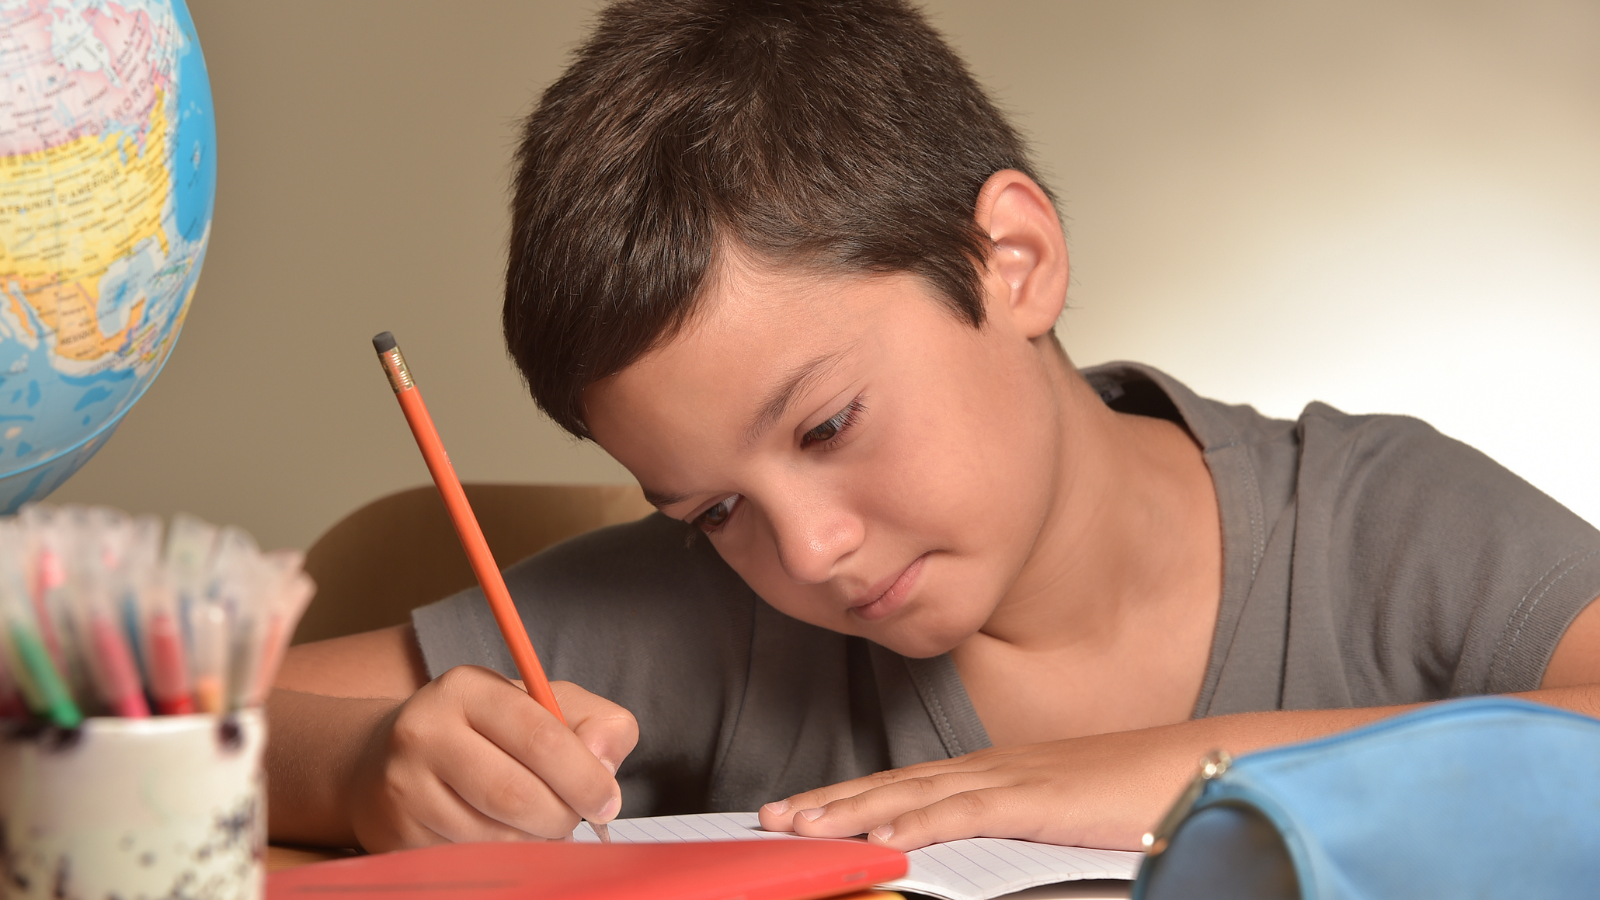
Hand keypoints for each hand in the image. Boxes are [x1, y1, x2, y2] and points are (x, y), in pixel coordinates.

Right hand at [347, 665, 637, 850]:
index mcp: (468, 689)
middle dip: (561, 816)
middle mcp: (425, 731)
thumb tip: (606, 766)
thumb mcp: (543, 705)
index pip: (542, 738)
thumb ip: (595, 724)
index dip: (585, 777)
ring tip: (534, 821)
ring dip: (532, 840)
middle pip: (517, 796)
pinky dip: (500, 857)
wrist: (385, 759)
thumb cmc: (486, 732)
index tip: (608, 801)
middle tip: (573, 818)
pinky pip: (468, 861)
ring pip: (494, 837)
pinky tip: (499, 834)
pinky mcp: (395, 833)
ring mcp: (403, 786)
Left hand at [757, 728, 1202, 851]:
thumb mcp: (1062, 816)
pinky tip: (882, 839)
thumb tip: (974, 853)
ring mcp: (1014, 780)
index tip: (802, 810)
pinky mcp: (1040, 800)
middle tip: (771, 817)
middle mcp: (993, 768)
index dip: (850, 796)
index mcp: (996, 773)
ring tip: (800, 826)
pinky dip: (919, 824)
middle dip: (830, 800)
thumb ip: (1016, 828)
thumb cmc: (1138, 795)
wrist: (1202, 764)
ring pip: (914, 795)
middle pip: (895, 784)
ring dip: (852, 810)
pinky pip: (967, 813)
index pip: (907, 784)